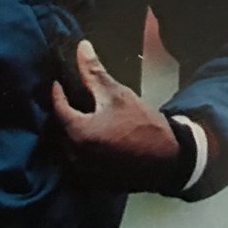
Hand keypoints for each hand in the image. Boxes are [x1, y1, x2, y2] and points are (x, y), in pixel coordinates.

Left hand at [51, 40, 181, 192]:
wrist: (170, 159)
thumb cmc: (143, 124)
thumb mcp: (117, 94)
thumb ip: (94, 72)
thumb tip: (81, 46)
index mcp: (78, 133)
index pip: (57, 109)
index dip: (57, 93)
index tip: (58, 83)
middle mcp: (75, 156)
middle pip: (58, 129)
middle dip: (61, 113)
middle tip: (67, 99)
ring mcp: (84, 172)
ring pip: (66, 147)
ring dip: (69, 132)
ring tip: (78, 117)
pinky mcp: (94, 181)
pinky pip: (78, 162)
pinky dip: (80, 149)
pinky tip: (91, 138)